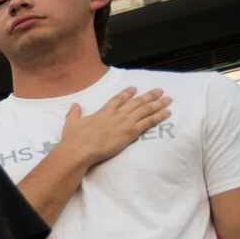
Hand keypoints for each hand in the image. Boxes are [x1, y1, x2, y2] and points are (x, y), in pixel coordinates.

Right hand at [54, 86, 171, 172]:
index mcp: (104, 112)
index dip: (127, 93)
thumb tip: (75, 105)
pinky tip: (167, 112)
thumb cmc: (73, 139)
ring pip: (146, 110)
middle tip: (160, 91)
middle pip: (137, 102)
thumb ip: (74, 113)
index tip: (134, 88)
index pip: (118, 99)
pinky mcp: (130, 133)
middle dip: (149, 95)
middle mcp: (117, 114)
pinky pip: (149, 122)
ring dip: (158, 104)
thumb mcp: (71, 123)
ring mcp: (125, 122)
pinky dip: (159, 116)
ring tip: (168, 99)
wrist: (79, 150)